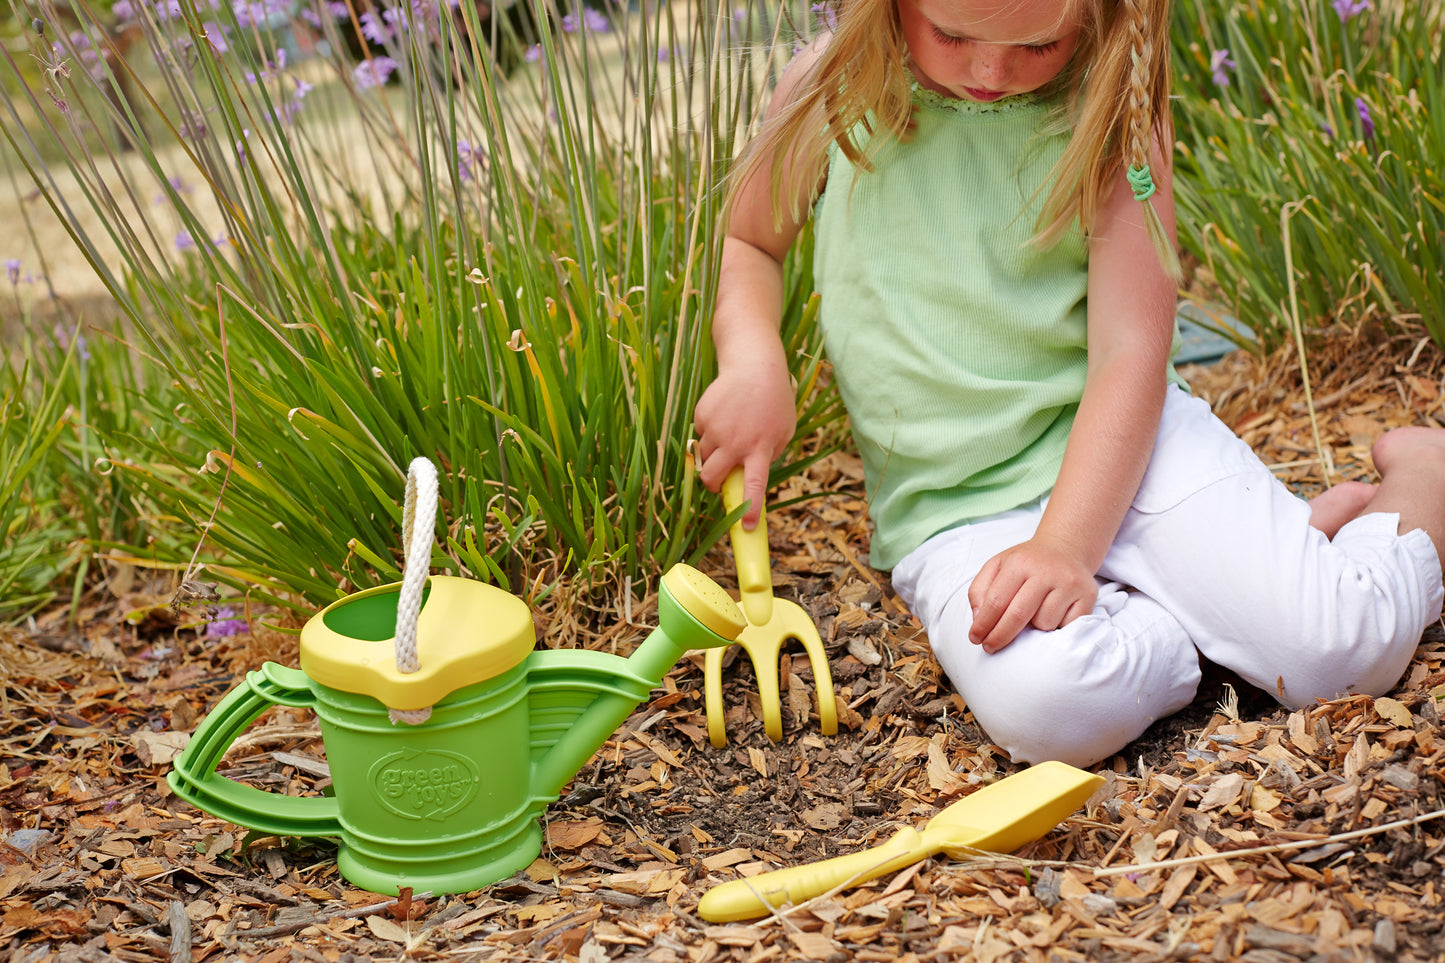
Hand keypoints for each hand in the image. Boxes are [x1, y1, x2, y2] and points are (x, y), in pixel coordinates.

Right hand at [694, 358, 795, 527]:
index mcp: (760, 449)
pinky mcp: (702, 415)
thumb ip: (770, 455)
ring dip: (713, 453)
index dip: (748, 509)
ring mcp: (716, 428)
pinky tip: (724, 414)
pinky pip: (700, 434)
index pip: (754, 486)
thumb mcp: (784, 431)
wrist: (754, 364)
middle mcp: (736, 442)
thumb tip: (749, 474)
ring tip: (731, 431)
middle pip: (712, 478)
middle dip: (712, 485)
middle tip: (719, 480)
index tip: (744, 527)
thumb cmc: (774, 400)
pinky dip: (709, 431)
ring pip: (704, 456)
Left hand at [966, 536, 1097, 653]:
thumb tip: (978, 618)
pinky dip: (1056, 626)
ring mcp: (1069, 583)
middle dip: (1000, 636)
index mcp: (1019, 563)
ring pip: (1044, 623)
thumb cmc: (1026, 563)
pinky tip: (1053, 614)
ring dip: (1034, 628)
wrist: (1065, 548)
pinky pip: (1066, 626)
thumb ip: (980, 589)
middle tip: (990, 647)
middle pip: (1018, 615)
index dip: (983, 624)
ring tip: (1034, 614)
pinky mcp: (1087, 596)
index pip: (996, 601)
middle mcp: (1046, 571)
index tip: (975, 638)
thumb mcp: (997, 566)